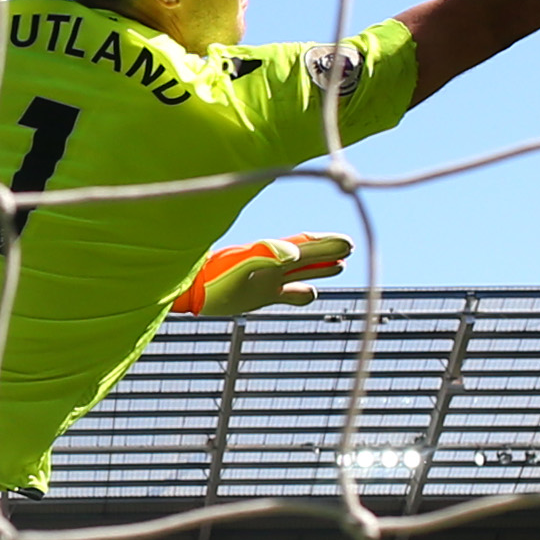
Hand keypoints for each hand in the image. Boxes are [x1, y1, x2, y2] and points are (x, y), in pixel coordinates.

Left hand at [175, 231, 351, 319]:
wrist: (189, 291)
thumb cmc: (211, 279)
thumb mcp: (239, 267)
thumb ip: (265, 256)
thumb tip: (293, 251)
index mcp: (270, 256)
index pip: (304, 246)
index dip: (325, 244)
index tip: (347, 243)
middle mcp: (271, 266)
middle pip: (307, 256)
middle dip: (328, 252)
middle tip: (350, 247)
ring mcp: (266, 281)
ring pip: (301, 273)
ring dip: (320, 269)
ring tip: (340, 265)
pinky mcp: (259, 296)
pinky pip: (286, 294)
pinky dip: (300, 294)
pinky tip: (311, 295)